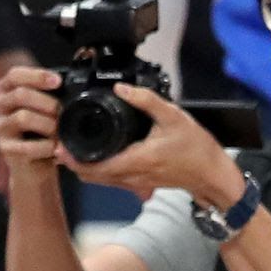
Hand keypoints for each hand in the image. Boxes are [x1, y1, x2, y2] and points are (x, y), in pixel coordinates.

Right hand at [0, 65, 64, 176]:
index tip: (58, 82)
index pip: (14, 75)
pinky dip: (47, 147)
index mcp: (7, 91)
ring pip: (22, 118)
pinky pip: (27, 145)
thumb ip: (53, 92)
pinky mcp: (5, 149)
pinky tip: (56, 148)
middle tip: (62, 111)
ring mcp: (0, 128)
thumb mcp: (48, 107)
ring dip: (47, 124)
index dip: (37, 76)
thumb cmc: (44, 132)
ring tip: (59, 131)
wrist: (35, 168)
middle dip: (47, 102)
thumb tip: (74, 71)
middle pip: (19, 95)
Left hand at [55, 84, 243, 207]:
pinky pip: (110, 179)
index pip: (94, 167)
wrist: (210, 173)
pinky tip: (93, 156)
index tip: (60, 147)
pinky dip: (97, 170)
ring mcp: (133, 183)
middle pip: (90, 176)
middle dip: (72, 163)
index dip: (73, 159)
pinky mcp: (138, 183)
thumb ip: (146, 100)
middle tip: (60, 145)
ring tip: (70, 149)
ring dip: (83, 167)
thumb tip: (122, 88)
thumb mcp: (173, 116)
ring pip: (98, 180)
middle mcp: (131, 176)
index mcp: (135, 161)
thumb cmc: (196, 147)